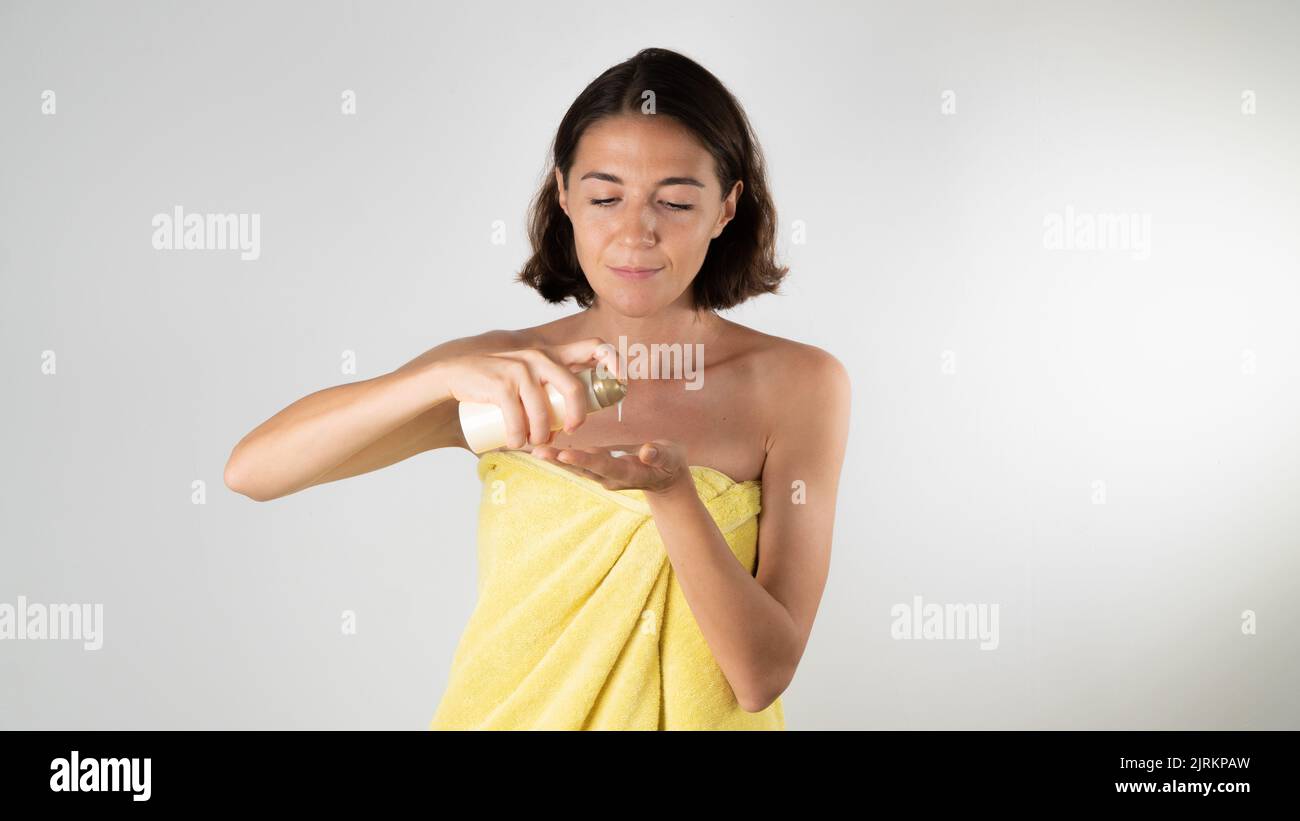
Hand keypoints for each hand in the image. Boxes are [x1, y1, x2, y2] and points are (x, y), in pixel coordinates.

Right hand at [437, 337, 621, 447]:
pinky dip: (518, 436)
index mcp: (552, 354)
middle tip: (572, 430)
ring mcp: (520, 368)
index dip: (614, 363)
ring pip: (544, 411)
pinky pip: (517, 418)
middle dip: (579, 414)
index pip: (594, 347)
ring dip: (541, 435)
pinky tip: (515, 443)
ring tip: (533, 443)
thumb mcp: (527, 377)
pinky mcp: (501, 383)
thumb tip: (570, 424)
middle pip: (575, 386)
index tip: (622, 384)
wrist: (453, 373)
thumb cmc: (496, 382)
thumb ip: (546, 388)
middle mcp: (540, 357)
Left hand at [529, 439, 691, 495]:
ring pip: (575, 467)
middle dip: (560, 461)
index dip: (584, 460)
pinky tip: (542, 448)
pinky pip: (575, 463)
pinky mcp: (598, 468)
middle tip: (538, 452)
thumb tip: (647, 451)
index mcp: (627, 472)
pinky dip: (559, 457)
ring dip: (555, 459)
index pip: (603, 465)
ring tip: (534, 450)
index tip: (565, 454)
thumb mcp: (671, 459)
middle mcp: (610, 477)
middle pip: (582, 469)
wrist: (666, 479)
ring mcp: (602, 474)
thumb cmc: (670, 464)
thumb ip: (659, 456)